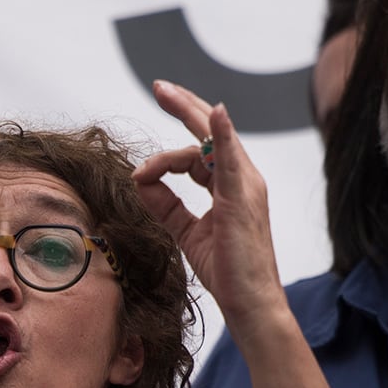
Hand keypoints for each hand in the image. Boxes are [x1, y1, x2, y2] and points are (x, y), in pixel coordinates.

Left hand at [134, 80, 286, 335]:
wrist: (249, 301)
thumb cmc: (227, 270)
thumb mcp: (185, 231)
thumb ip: (164, 205)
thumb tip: (139, 181)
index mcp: (230, 187)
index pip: (200, 152)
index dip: (166, 156)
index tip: (140, 172)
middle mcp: (242, 179)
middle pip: (212, 132)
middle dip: (184, 106)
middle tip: (160, 86)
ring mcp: (245, 184)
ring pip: (213, 138)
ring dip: (187, 113)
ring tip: (164, 93)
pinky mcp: (241, 196)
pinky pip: (231, 157)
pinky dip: (223, 133)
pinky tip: (213, 113)